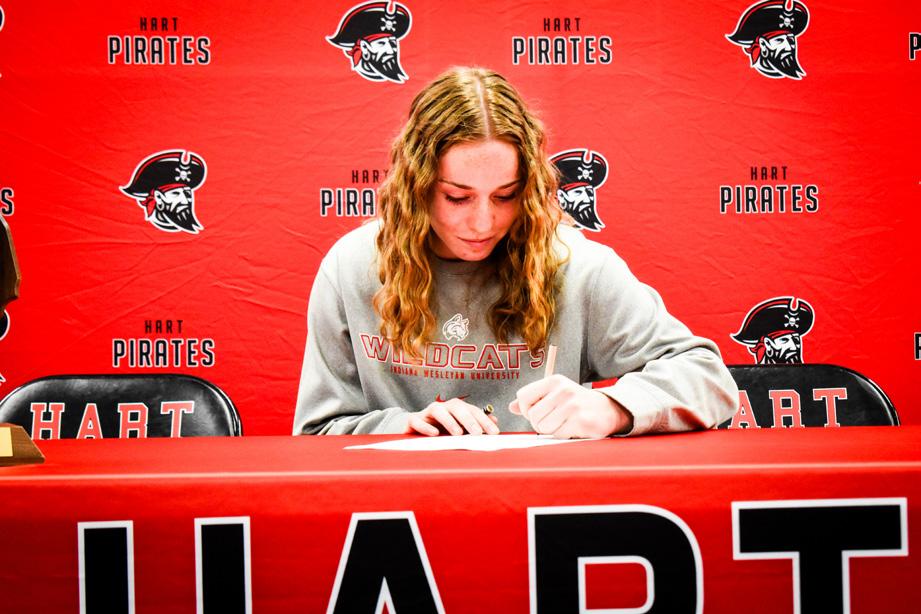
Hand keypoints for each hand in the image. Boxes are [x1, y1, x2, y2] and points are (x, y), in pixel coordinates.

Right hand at [405, 398, 499, 435]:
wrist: (412, 429)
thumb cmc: (438, 428)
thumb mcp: (458, 428)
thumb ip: (475, 424)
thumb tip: (495, 420)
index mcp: (455, 409)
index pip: (472, 410)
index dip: (484, 420)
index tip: (494, 433)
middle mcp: (442, 407)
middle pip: (457, 407)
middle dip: (469, 420)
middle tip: (478, 433)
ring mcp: (426, 413)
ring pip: (438, 410)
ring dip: (449, 421)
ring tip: (458, 433)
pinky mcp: (412, 420)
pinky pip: (417, 420)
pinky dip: (426, 426)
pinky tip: (434, 434)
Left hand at [509, 374, 632, 438]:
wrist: (607, 410)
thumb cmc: (577, 403)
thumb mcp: (555, 394)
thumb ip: (534, 399)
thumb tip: (512, 407)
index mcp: (554, 381)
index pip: (523, 396)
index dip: (526, 409)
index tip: (538, 412)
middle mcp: (563, 390)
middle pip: (532, 415)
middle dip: (539, 423)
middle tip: (553, 420)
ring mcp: (573, 405)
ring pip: (543, 427)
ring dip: (551, 430)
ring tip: (563, 423)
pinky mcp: (581, 421)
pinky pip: (558, 435)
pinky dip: (563, 435)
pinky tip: (573, 427)